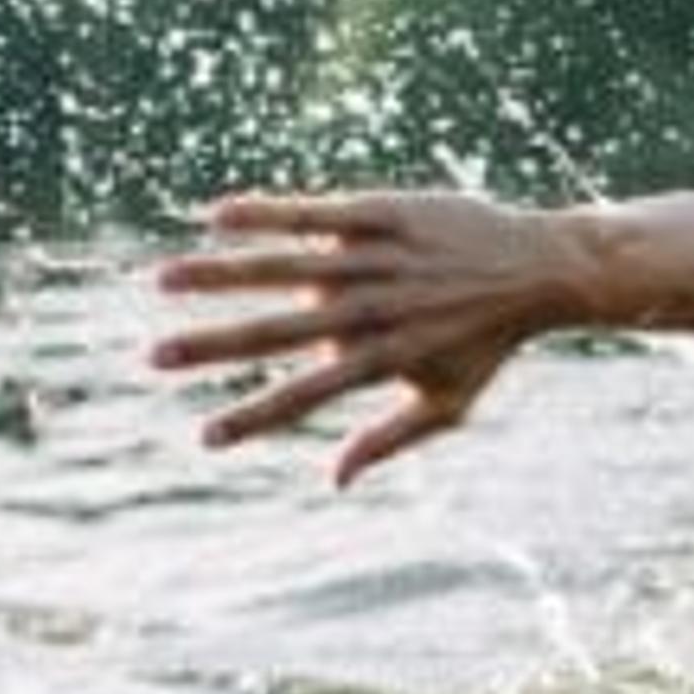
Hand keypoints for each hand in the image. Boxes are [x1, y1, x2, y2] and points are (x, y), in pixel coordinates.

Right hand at [149, 191, 593, 487]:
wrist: (541, 269)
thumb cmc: (489, 342)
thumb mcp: (450, 402)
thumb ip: (390, 440)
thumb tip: (334, 480)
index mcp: (382, 361)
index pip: (304, 399)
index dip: (252, 420)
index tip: (203, 439)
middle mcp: (372, 312)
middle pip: (277, 335)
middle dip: (211, 349)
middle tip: (153, 360)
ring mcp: (374, 260)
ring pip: (282, 267)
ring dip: (218, 276)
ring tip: (162, 281)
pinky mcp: (382, 214)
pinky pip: (312, 213)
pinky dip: (263, 215)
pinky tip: (214, 217)